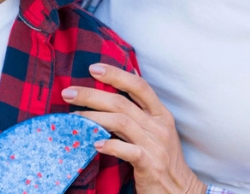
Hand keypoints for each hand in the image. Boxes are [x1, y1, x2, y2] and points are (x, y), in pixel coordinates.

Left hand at [62, 64, 205, 193]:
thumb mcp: (158, 128)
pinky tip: (94, 144)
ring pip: (121, 123)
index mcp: (161, 114)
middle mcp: (159, 126)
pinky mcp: (150, 166)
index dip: (116, 75)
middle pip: (122, 103)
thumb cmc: (163, 157)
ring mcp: (155, 146)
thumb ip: (142, 106)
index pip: (139, 86)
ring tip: (74, 117)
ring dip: (93, 118)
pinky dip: (110, 146)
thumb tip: (129, 72)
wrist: (181, 191)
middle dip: (92, 95)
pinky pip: (128, 152)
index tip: (93, 68)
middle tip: (68, 93)